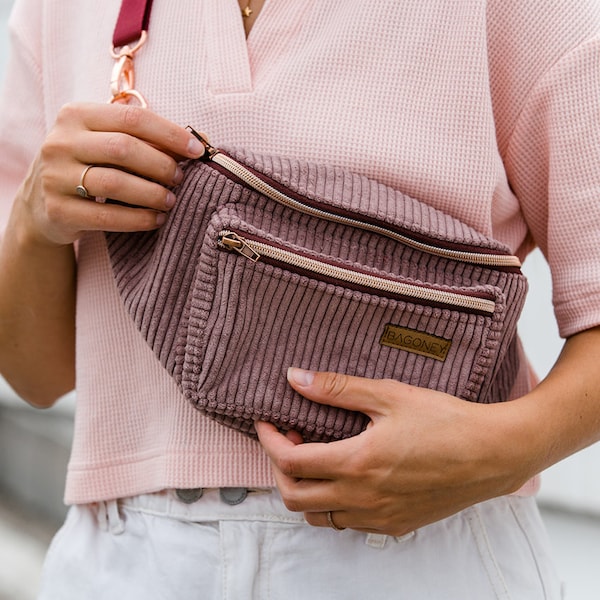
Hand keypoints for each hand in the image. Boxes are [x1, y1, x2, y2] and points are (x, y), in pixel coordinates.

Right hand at [19, 102, 205, 246]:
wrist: (41, 203)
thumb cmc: (87, 166)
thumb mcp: (105, 142)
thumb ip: (143, 137)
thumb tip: (200, 140)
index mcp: (76, 115)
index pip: (132, 118)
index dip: (169, 134)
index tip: (197, 150)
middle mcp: (60, 142)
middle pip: (124, 148)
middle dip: (161, 165)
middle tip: (181, 178)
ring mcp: (55, 177)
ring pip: (116, 183)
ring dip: (152, 194)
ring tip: (171, 200)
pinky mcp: (58, 210)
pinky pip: (107, 216)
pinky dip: (139, 219)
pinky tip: (156, 219)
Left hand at [256, 368, 533, 535]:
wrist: (494, 454)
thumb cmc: (445, 420)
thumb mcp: (388, 395)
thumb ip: (337, 388)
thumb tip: (295, 377)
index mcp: (356, 464)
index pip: (290, 462)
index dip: (268, 441)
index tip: (265, 423)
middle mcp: (362, 499)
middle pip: (294, 497)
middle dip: (279, 469)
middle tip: (289, 439)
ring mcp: (379, 518)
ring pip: (319, 516)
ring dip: (304, 489)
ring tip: (315, 458)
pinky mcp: (396, 526)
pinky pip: (348, 524)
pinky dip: (332, 504)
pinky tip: (347, 477)